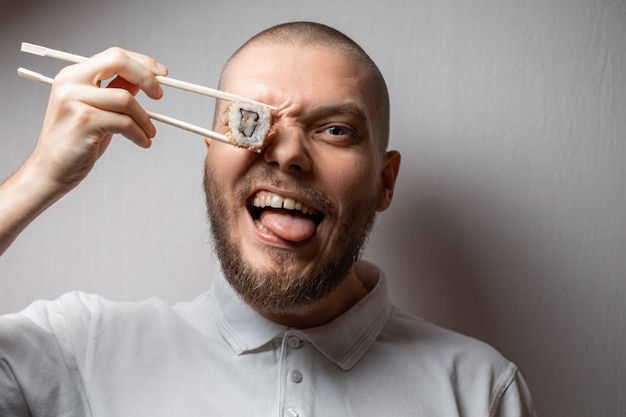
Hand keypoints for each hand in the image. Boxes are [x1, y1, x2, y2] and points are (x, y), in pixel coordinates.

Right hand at [25, 47, 167, 191]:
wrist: (50, 169)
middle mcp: (70, 81)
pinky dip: (140, 134)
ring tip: (149, 133)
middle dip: (146, 77)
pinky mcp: (84, 120)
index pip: (114, 56)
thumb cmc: (77, 141)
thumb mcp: (99, 110)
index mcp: (73, 74)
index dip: (142, 63)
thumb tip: (145, 79)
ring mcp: (75, 99)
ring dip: (145, 119)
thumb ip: (117, 91)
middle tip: (160, 95)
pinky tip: (143, 142)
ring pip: (127, 99)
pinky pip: (125, 122)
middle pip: (119, 62)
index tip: (161, 74)